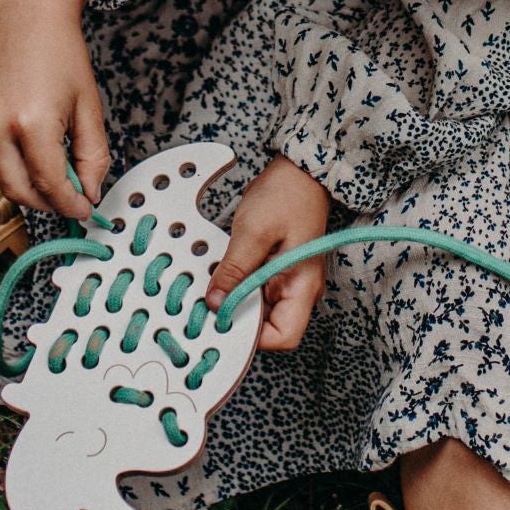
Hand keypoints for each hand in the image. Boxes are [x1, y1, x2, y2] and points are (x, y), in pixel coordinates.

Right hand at [0, 0, 112, 221]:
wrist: (31, 21)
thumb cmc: (63, 57)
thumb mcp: (90, 108)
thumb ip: (93, 156)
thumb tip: (89, 191)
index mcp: (32, 124)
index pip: (51, 185)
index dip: (71, 205)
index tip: (87, 209)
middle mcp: (0, 128)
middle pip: (21, 193)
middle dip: (51, 205)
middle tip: (75, 201)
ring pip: (7, 181)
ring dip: (35, 190)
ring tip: (63, 177)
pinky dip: (21, 170)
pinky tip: (43, 158)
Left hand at [209, 156, 330, 352]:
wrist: (299, 170)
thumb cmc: (287, 195)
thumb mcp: (255, 232)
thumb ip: (234, 270)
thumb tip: (215, 303)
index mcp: (302, 287)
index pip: (283, 337)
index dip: (253, 338)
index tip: (224, 321)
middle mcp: (295, 290)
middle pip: (266, 328)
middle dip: (237, 321)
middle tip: (207, 308)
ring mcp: (283, 281)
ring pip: (255, 309)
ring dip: (233, 303)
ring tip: (209, 290)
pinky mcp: (271, 270)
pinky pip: (251, 289)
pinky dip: (233, 287)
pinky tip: (217, 277)